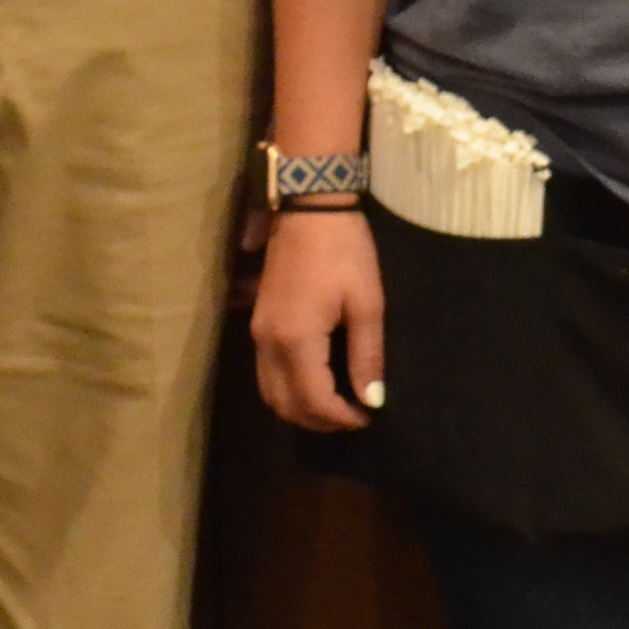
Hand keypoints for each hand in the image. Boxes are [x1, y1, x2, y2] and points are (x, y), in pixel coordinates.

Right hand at [249, 209, 384, 433]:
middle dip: (319, 421)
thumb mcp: (367, 303)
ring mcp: (257, 333)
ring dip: (300, 408)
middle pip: (285, 406)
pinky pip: (266, 373)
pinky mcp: (257, 322)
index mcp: (296, 340)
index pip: (314, 402)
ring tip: (336, 405)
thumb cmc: (344, 251)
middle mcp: (268, 344)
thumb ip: (367, 356)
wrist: (308, 207)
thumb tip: (371, 400)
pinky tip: (316, 381)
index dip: (342, 418)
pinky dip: (288, 389)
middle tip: (353, 417)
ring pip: (270, 393)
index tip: (368, 417)